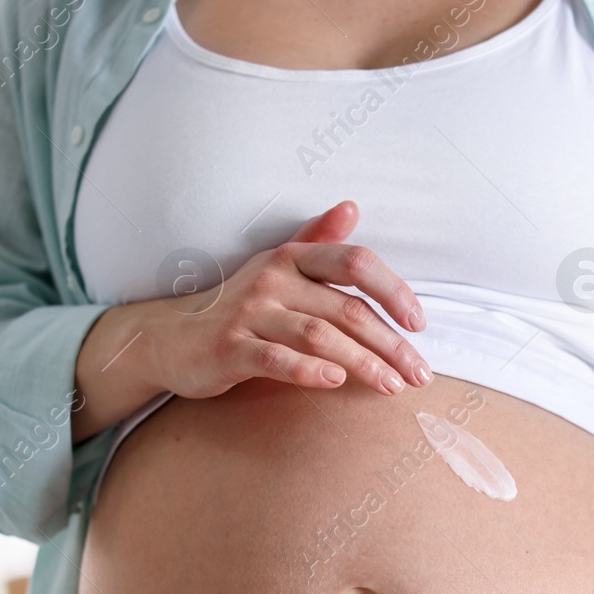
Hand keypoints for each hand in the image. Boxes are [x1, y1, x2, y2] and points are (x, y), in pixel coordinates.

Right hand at [73, 201, 431, 440]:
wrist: (173, 337)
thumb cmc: (239, 307)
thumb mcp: (278, 269)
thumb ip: (317, 241)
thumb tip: (351, 207)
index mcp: (292, 258)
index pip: (354, 263)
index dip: (393, 291)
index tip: (419, 325)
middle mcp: (273, 280)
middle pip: (346, 309)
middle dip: (389, 343)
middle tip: (419, 373)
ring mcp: (250, 314)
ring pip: (319, 336)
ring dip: (362, 363)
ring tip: (392, 386)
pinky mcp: (230, 348)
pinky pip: (276, 359)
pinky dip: (308, 370)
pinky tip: (335, 384)